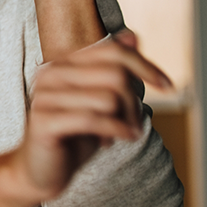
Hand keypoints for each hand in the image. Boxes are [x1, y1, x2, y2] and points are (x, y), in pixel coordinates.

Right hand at [0, 31, 172, 206]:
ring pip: (108, 98)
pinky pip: (93, 119)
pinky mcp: (44, 121)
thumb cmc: (73, 135)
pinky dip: (115, 131)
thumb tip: (133, 36)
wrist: (39, 170)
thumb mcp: (98, 100)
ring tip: (119, 134)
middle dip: (134, 103)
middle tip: (133, 124)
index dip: (145, 66)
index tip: (167, 86)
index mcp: (62, 63)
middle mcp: (50, 73)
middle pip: (115, 75)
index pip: (113, 51)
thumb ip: (113, 69)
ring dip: (124, 121)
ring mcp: (45, 96)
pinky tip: (116, 141)